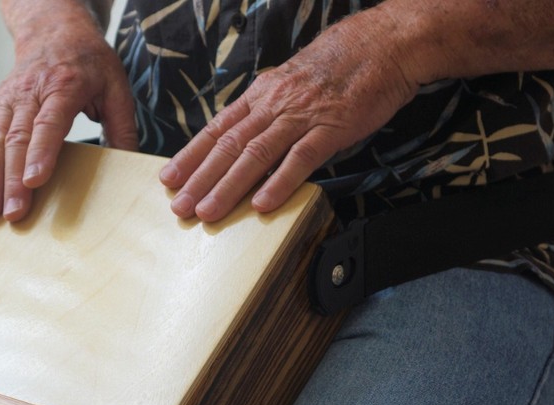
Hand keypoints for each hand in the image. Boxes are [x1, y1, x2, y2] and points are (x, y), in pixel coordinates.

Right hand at [0, 18, 136, 220]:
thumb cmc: (87, 62)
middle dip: (12, 179)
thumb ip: (123, 126)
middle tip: (14, 212)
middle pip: (17, 139)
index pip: (49, 123)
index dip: (40, 152)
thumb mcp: (116, 87)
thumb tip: (131, 163)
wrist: (54, 31)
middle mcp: (29, 92)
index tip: (33, 180)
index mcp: (63, 86)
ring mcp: (7, 99)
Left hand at [159, 8, 418, 221]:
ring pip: (255, 155)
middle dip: (199, 180)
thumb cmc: (340, 66)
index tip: (169, 179)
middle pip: (228, 146)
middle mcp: (274, 105)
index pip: (217, 129)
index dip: (191, 156)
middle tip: (179, 208)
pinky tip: (262, 204)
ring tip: (207, 211)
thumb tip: (247, 138)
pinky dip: (279, 182)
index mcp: (262, 95)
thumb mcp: (292, 83)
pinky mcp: (331, 128)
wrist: (383, 44)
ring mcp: (301, 116)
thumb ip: (268, 110)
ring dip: (228, 187)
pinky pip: (300, 159)